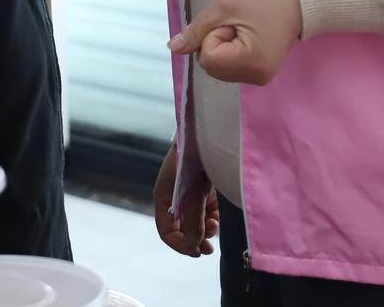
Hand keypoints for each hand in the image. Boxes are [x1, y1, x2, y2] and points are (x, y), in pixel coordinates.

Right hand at [153, 141, 218, 256]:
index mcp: (164, 198)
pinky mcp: (204, 188)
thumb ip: (193, 223)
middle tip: (208, 249)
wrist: (209, 133)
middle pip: (182, 229)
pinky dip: (213, 216)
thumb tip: (194, 247)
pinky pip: (207, 211)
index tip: (197, 251)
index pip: (166, 231)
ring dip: (205, 228)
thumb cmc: (195, 161)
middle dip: (195, 239)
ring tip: (215, 224)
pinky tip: (219, 214)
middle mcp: (175, 198)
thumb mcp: (193, 196)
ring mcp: (190, 193)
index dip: (180, 245)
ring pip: (196, 221)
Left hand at [168, 0, 303, 85]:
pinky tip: (248, 36)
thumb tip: (173, 49)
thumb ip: (196, 30)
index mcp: (250, 63)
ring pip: (218, 68)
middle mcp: (256, 78)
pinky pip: (230, 67)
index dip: (212, 36)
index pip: (206, 59)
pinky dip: (231, 51)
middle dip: (216, 42)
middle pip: (210, 67)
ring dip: (222, 46)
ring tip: (245, 28)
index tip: (233, 22)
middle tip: (239, 24)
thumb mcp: (224, 6)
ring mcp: (260, 78)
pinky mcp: (261, 74)